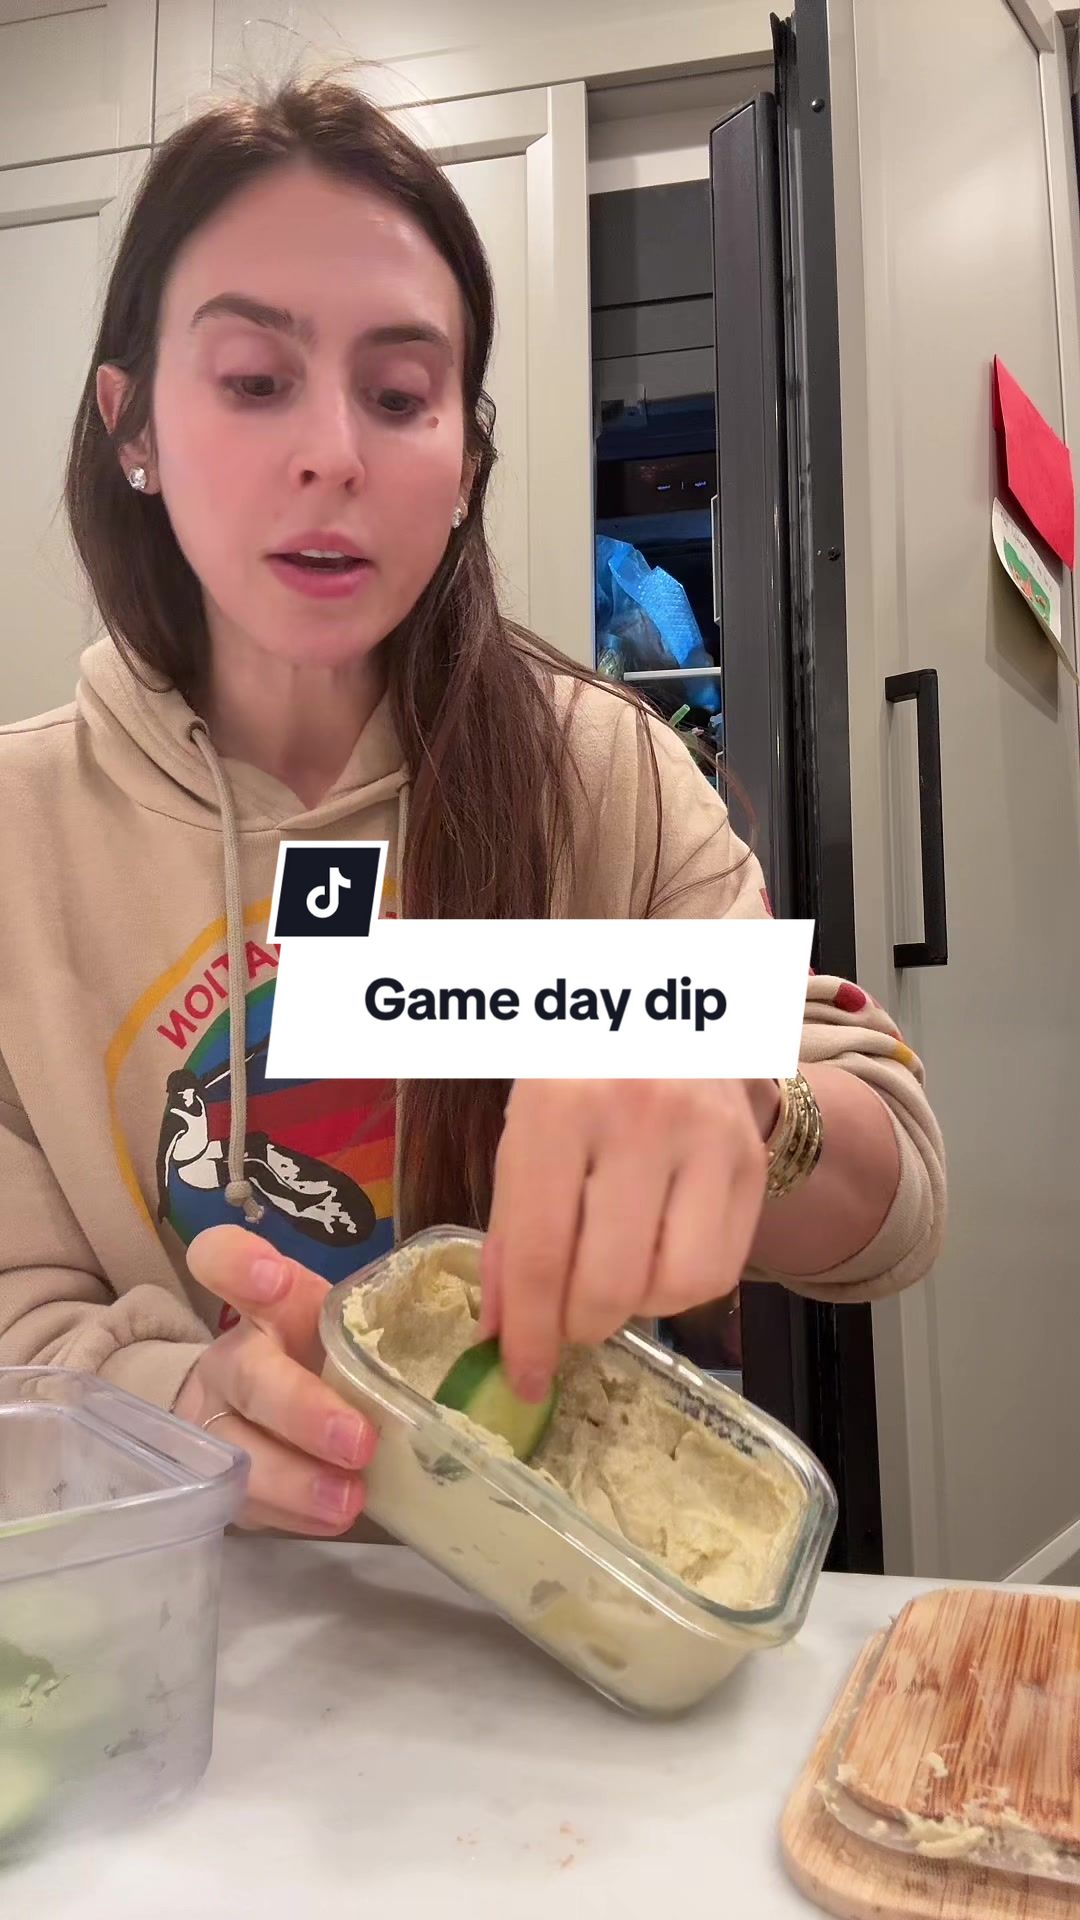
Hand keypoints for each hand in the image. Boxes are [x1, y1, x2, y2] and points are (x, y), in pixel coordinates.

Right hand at [175, 1226, 374, 1535]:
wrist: (272, 1412)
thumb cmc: (330, 1358)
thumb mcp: (356, 1324)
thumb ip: (402, 1316)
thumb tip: (501, 1328)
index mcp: (269, 1304)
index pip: (223, 1260)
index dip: (239, 1264)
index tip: (275, 1281)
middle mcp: (235, 1356)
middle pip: (247, 1374)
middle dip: (302, 1409)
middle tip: (359, 1441)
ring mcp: (215, 1421)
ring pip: (237, 1448)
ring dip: (295, 1477)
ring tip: (349, 1499)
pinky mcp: (219, 1480)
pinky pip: (247, 1500)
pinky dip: (293, 1513)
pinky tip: (332, 1516)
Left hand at [482, 1079, 776, 1401]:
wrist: (667, 1011)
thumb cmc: (579, 1076)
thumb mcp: (523, 1132)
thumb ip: (511, 1232)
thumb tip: (503, 1333)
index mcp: (561, 1106)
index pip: (541, 1253)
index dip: (529, 1333)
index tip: (523, 1378)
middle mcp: (640, 1118)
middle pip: (609, 1282)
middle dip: (578, 1327)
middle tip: (564, 1320)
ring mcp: (707, 1138)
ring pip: (675, 1287)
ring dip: (635, 1308)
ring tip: (610, 1276)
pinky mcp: (751, 1161)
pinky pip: (721, 1271)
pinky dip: (679, 1289)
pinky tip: (653, 1255)